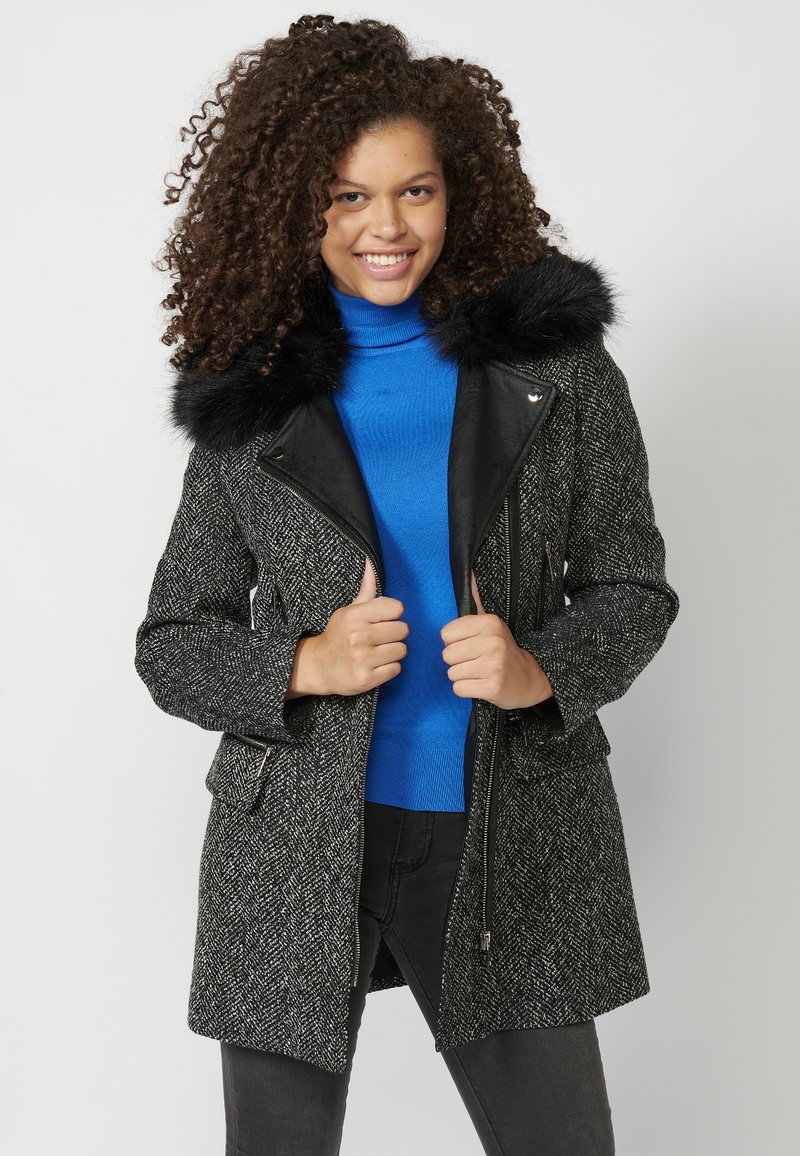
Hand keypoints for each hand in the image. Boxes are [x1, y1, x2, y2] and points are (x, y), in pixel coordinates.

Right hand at [292, 557, 408, 697]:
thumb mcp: (348, 611)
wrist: (318, 667)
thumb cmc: (338, 636)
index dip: (393, 615)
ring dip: (394, 652)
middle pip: (402, 629)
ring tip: (378, 652)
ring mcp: (362, 659)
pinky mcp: (367, 679)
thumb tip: (370, 563)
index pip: (396, 608)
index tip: (383, 620)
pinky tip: (376, 665)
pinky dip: (389, 668)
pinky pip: (396, 668)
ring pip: (402, 650)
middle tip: (380, 639)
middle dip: (395, 635)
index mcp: (355, 616)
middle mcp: (358, 636)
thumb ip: (366, 590)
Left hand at [439, 570, 553, 708]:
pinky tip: (481, 684)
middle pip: (447, 655)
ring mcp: (494, 665)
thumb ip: (476, 600)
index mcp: (490, 623)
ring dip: (462, 676)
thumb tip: (469, 572)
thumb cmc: (503, 650)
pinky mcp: (493, 687)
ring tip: (480, 672)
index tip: (472, 645)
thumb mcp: (491, 623)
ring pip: (452, 673)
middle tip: (476, 661)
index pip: (446, 634)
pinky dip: (467, 690)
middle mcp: (493, 641)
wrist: (528, 679)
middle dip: (458, 661)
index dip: (455, 642)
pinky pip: (459, 689)